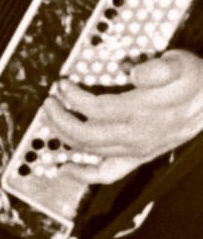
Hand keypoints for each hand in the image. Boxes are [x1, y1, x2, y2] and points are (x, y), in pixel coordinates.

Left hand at [39, 49, 202, 183]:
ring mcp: (135, 150)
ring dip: (65, 137)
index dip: (73, 97)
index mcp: (142, 111)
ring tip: (52, 121)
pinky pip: (106, 174)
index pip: (94, 108)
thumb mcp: (180, 64)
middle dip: (60, 118)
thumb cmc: (194, 82)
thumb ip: (158, 68)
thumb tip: (135, 72)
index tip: (63, 85)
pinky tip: (67, 169)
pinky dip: (84, 175)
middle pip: (84, 133)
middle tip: (49, 103)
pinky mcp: (138, 158)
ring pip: (90, 151)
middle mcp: (136, 135)